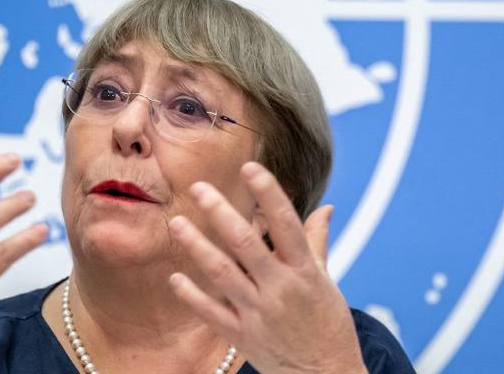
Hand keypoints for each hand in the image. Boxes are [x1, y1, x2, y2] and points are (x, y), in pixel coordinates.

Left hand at [167, 162, 367, 373]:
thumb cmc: (328, 327)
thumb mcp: (328, 281)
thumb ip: (319, 242)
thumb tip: (327, 208)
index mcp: (304, 271)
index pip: (286, 223)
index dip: (268, 193)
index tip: (250, 167)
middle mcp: (280, 288)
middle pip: (245, 243)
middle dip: (220, 212)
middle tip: (199, 187)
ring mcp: (259, 313)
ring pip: (221, 274)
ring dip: (197, 247)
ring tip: (176, 223)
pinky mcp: (242, 335)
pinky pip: (211, 312)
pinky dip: (192, 295)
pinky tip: (174, 277)